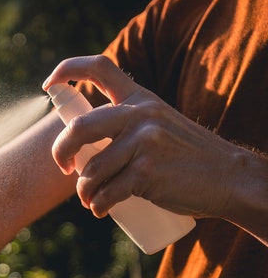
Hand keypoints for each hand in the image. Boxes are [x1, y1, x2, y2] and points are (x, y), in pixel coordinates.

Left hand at [42, 55, 239, 218]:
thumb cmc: (185, 156)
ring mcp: (144, 143)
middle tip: (64, 167)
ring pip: (91, 170)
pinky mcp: (147, 173)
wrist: (229, 178)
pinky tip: (101, 209)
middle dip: (60, 152)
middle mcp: (140, 115)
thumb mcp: (159, 123)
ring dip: (84, 191)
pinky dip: (98, 205)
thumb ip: (126, 123)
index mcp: (140, 98)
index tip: (48, 84)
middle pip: (79, 128)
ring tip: (91, 199)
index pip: (99, 67)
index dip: (66, 70)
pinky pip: (107, 192)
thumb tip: (78, 144)